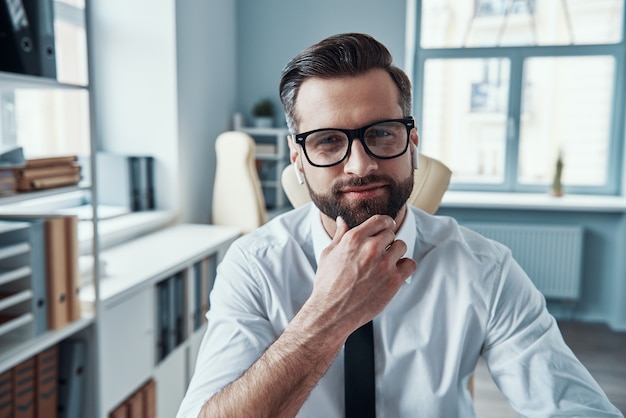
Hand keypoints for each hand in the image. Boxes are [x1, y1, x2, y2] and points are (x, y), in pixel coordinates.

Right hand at [308, 215, 416, 335]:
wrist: (332, 312)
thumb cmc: (327, 284)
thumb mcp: (329, 255)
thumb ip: (339, 235)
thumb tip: (342, 221)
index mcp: (354, 238)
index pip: (380, 220)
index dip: (384, 224)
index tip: (385, 230)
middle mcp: (370, 248)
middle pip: (391, 233)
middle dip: (386, 242)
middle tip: (378, 254)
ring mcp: (384, 264)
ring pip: (401, 246)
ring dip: (395, 253)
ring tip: (384, 264)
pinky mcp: (394, 280)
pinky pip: (410, 264)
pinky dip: (405, 267)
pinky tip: (394, 273)